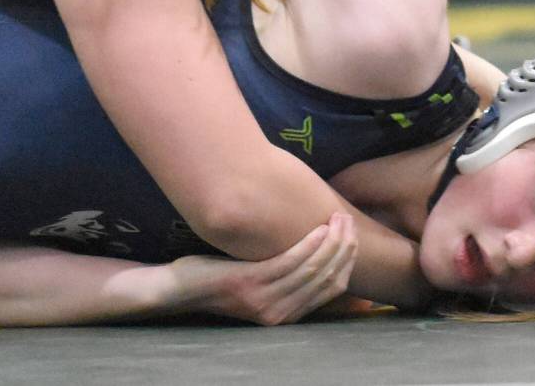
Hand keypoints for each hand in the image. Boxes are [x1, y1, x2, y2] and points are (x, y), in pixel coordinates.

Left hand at [171, 212, 357, 324]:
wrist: (182, 289)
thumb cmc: (221, 279)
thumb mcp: (260, 284)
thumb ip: (286, 276)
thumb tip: (315, 251)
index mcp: (287, 315)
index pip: (332, 289)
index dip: (347, 260)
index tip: (353, 235)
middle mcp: (281, 312)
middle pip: (327, 279)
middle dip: (344, 248)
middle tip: (349, 222)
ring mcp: (266, 300)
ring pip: (312, 271)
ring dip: (331, 243)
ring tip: (337, 219)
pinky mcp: (251, 284)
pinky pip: (288, 264)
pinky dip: (308, 245)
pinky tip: (316, 228)